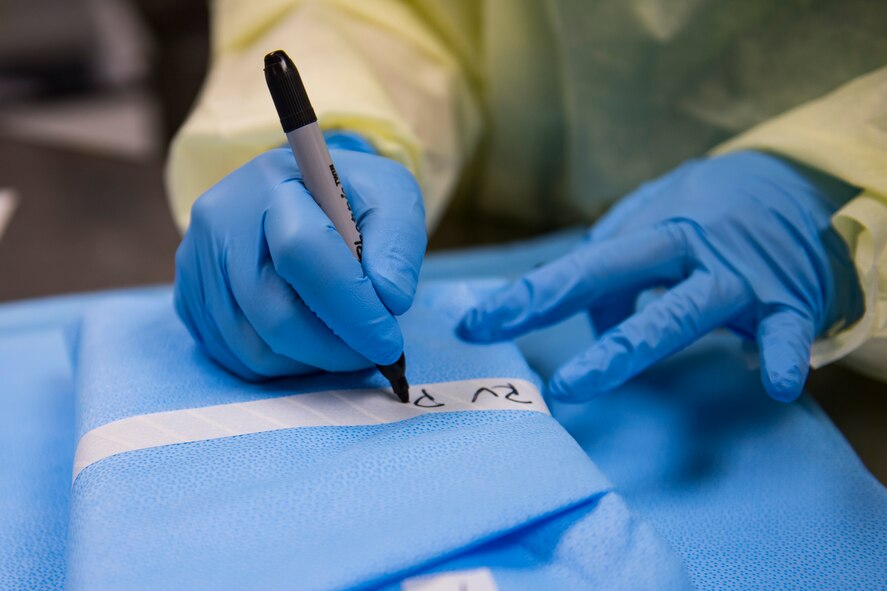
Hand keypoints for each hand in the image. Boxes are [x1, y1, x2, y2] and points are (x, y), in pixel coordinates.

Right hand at [174, 134, 425, 379]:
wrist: (297, 194)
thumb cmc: (349, 199)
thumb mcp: (391, 197)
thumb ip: (398, 245)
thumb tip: (389, 301)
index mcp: (272, 183)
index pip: (303, 252)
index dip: (350, 308)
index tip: (388, 342)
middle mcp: (221, 220)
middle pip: (274, 313)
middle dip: (334, 348)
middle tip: (372, 353)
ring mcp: (196, 262)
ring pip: (255, 346)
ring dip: (312, 361)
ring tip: (343, 342)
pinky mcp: (189, 297)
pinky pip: (235, 357)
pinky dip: (284, 364)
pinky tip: (309, 341)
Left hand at [459, 151, 861, 401]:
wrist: (800, 181)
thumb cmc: (710, 210)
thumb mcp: (655, 221)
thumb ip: (615, 267)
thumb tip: (587, 321)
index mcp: (649, 232)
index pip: (576, 267)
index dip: (523, 297)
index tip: (472, 325)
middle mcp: (685, 250)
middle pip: (611, 275)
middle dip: (551, 308)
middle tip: (496, 340)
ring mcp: (735, 275)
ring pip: (678, 310)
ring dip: (625, 347)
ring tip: (576, 384)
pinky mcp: (786, 299)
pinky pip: (785, 330)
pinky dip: (782, 354)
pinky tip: (773, 384)